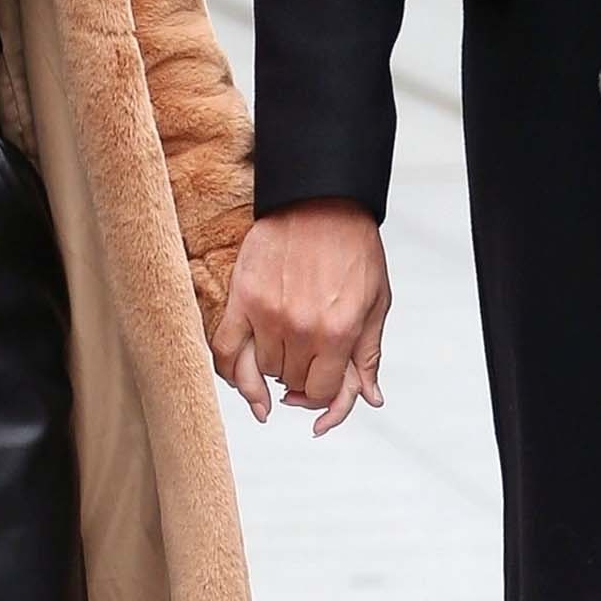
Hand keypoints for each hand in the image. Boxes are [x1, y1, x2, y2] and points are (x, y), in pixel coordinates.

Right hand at [212, 201, 390, 435]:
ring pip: (261, 369)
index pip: (322, 391)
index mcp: (338, 332)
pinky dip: (231, 372)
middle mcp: (301, 329)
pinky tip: (241, 378)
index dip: (323, 392)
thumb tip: (372, 398)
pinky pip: (226, 351)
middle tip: (305, 356)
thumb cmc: (353, 247)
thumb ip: (368, 355)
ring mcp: (268, 315)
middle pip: (291, 381)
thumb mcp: (375, 303)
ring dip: (272, 365)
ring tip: (283, 348)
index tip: (320, 380)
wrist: (322, 202)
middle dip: (301, 374)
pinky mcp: (243, 298)